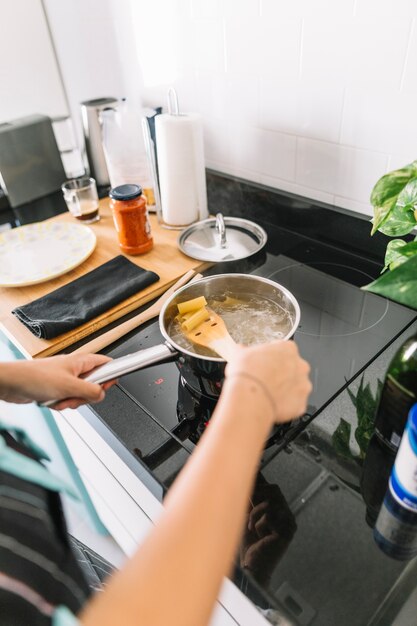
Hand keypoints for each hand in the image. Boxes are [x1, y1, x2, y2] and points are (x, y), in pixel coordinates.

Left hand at [0, 353, 116, 409]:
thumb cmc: (35, 377)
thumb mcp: (70, 386)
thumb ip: (91, 391)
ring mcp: (66, 379)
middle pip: (94, 385)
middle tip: (75, 396)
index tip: (106, 387)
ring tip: (60, 398)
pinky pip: (67, 399)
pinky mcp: (57, 388)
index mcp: (81, 361)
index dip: (109, 376)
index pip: (106, 364)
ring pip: (80, 395)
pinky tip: (52, 401)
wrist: (12, 383)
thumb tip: (102, 394)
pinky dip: (62, 403)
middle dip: (85, 396)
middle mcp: (75, 369)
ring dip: (71, 401)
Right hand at [225, 340, 311, 425]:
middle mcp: (300, 366)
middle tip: (264, 378)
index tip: (262, 362)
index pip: (283, 349)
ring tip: (267, 393)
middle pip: (293, 368)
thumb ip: (243, 350)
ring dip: (284, 389)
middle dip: (281, 373)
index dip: (271, 357)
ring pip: (295, 387)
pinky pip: (294, 404)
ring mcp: (303, 386)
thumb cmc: (248, 374)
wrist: (251, 397)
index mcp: (288, 349)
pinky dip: (284, 405)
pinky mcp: (301, 404)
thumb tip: (238, 350)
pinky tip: (271, 403)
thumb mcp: (239, 354)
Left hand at [240, 476, 296, 584]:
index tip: (254, 466)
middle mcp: (287, 515)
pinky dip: (259, 525)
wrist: (252, 567)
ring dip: (255, 514)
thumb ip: (251, 497)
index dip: (262, 479)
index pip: (272, 487)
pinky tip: (261, 536)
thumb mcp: (248, 515)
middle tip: (249, 508)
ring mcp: (289, 523)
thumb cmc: (249, 544)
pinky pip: (270, 515)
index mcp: (279, 510)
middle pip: (274, 489)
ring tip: (253, 528)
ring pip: (270, 502)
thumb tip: (248, 475)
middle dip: (257, 496)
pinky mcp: (288, 531)